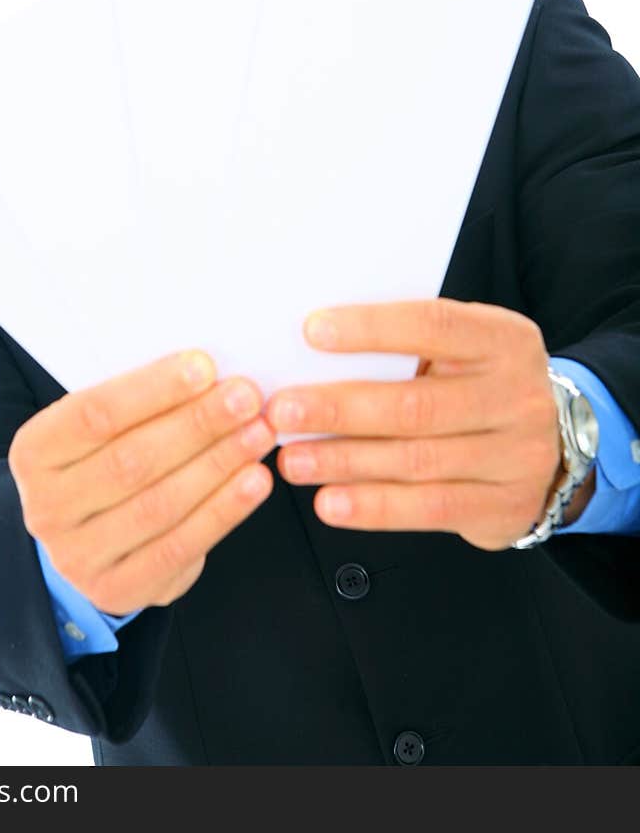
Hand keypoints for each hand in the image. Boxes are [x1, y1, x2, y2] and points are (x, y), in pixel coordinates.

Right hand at [8, 351, 275, 614]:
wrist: (82, 536)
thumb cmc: (102, 460)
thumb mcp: (99, 427)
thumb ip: (138, 402)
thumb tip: (207, 371)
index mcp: (34, 452)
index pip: (93, 415)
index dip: (152, 389)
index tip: (205, 366)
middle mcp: (46, 508)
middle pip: (131, 460)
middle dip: (197, 425)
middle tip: (246, 397)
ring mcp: (78, 557)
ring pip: (159, 504)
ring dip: (218, 464)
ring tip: (259, 433)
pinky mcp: (118, 590)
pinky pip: (180, 547)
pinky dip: (224, 510)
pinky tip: (255, 481)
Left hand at [267, 298, 564, 550]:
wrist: (550, 445)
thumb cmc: (477, 386)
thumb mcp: (460, 351)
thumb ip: (406, 348)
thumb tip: (313, 349)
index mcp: (503, 339)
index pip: (434, 324)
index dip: (371, 329)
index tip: (312, 332)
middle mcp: (517, 395)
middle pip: (416, 403)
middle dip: (339, 407)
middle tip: (282, 412)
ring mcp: (517, 455)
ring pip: (416, 459)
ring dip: (344, 461)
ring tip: (293, 459)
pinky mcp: (503, 506)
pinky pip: (429, 508)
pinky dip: (373, 507)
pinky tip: (331, 501)